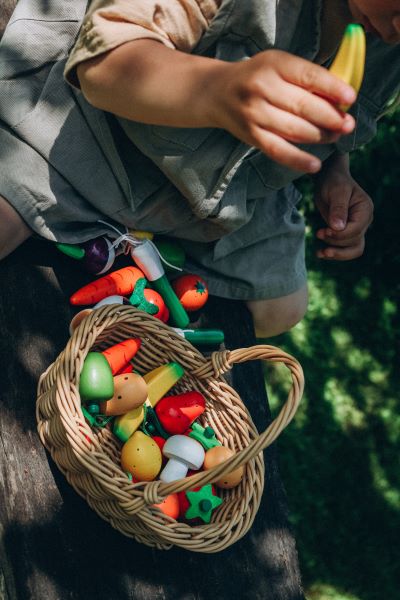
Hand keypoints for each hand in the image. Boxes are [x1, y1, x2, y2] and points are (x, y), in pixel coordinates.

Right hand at [210, 49, 356, 172]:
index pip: (309, 77)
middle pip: (304, 106)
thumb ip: (305, 78)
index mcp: (274, 64)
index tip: (351, 99)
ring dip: (320, 137)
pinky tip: (314, 164)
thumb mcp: (278, 65)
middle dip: (331, 118)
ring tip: (335, 137)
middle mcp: (262, 88)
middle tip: (348, 125)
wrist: (217, 92)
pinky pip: (278, 150)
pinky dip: (298, 160)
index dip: (333, 89)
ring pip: (295, 130)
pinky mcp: (251, 135)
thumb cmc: (257, 77)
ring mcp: (254, 114)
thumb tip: (339, 100)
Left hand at [314, 154, 373, 259]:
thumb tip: (338, 228)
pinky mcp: (347, 233)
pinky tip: (320, 253)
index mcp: (365, 209)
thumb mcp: (335, 191)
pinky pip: (346, 249)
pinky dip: (334, 253)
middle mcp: (364, 220)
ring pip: (354, 250)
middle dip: (335, 241)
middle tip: (319, 233)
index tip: (324, 231)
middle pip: (354, 241)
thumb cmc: (333, 182)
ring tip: (321, 252)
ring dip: (337, 254)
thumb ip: (338, 209)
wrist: (328, 180)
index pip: (357, 230)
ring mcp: (357, 228)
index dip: (340, 235)